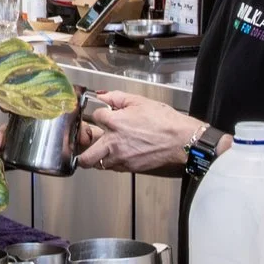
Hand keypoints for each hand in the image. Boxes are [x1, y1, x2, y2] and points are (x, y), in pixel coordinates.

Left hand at [74, 91, 203, 173]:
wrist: (182, 141)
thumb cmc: (166, 122)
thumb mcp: (140, 101)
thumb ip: (117, 97)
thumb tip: (103, 95)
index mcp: (115, 122)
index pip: (95, 117)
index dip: (99, 114)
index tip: (103, 114)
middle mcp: (114, 143)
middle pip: (85, 155)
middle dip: (81, 150)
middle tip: (83, 144)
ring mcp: (121, 158)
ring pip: (97, 164)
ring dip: (96, 157)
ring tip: (101, 149)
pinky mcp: (130, 168)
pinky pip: (113, 168)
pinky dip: (111, 162)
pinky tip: (117, 154)